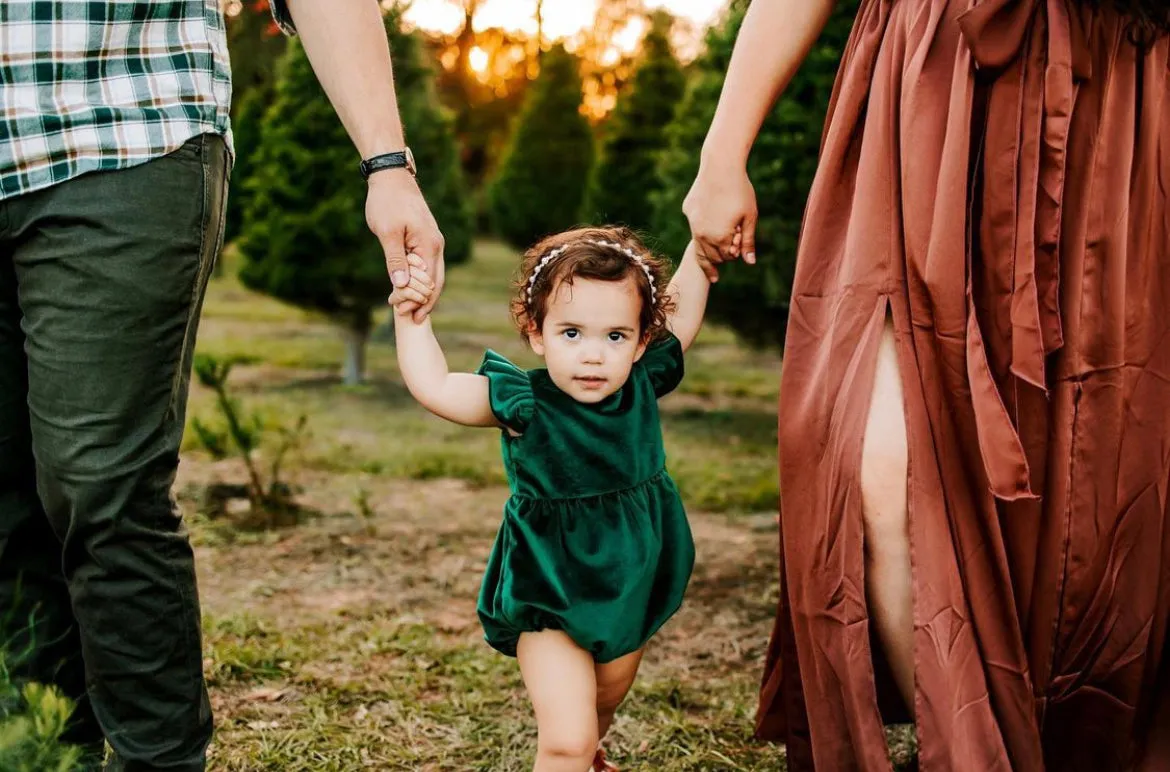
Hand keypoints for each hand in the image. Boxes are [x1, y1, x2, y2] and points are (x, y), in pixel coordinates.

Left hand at [365, 170, 445, 321]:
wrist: (391, 176)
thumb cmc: (386, 202)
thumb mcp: (387, 233)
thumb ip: (395, 260)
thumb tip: (402, 286)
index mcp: (430, 245)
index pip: (431, 283)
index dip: (420, 301)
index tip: (404, 314)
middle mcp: (436, 245)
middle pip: (437, 281)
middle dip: (424, 301)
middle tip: (408, 318)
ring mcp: (432, 241)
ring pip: (433, 273)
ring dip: (422, 291)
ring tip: (407, 307)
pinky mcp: (425, 237)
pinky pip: (427, 264)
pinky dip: (420, 278)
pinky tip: (409, 286)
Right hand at [682, 160, 757, 282]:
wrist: (720, 166)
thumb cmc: (739, 191)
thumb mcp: (749, 217)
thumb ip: (748, 242)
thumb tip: (749, 262)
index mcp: (719, 238)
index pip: (725, 258)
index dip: (734, 253)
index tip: (740, 241)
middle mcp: (702, 235)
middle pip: (709, 257)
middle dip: (719, 257)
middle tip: (729, 252)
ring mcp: (692, 223)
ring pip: (698, 245)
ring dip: (708, 249)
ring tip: (712, 261)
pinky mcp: (688, 211)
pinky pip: (695, 226)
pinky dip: (703, 228)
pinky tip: (710, 217)